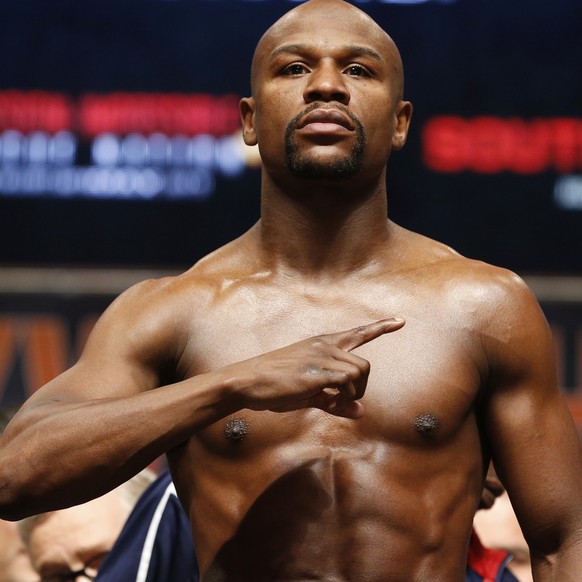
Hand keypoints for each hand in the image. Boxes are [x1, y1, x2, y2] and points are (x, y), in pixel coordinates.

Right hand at [229, 318, 404, 418]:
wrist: (248, 381)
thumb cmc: (276, 385)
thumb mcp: (310, 392)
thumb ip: (337, 401)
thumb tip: (362, 412)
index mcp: (323, 344)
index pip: (358, 333)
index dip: (381, 327)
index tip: (401, 321)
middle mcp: (325, 345)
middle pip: (365, 366)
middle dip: (360, 389)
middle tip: (340, 402)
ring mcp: (320, 356)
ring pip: (359, 373)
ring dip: (352, 393)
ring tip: (330, 402)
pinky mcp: (316, 371)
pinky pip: (346, 382)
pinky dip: (342, 398)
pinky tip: (325, 403)